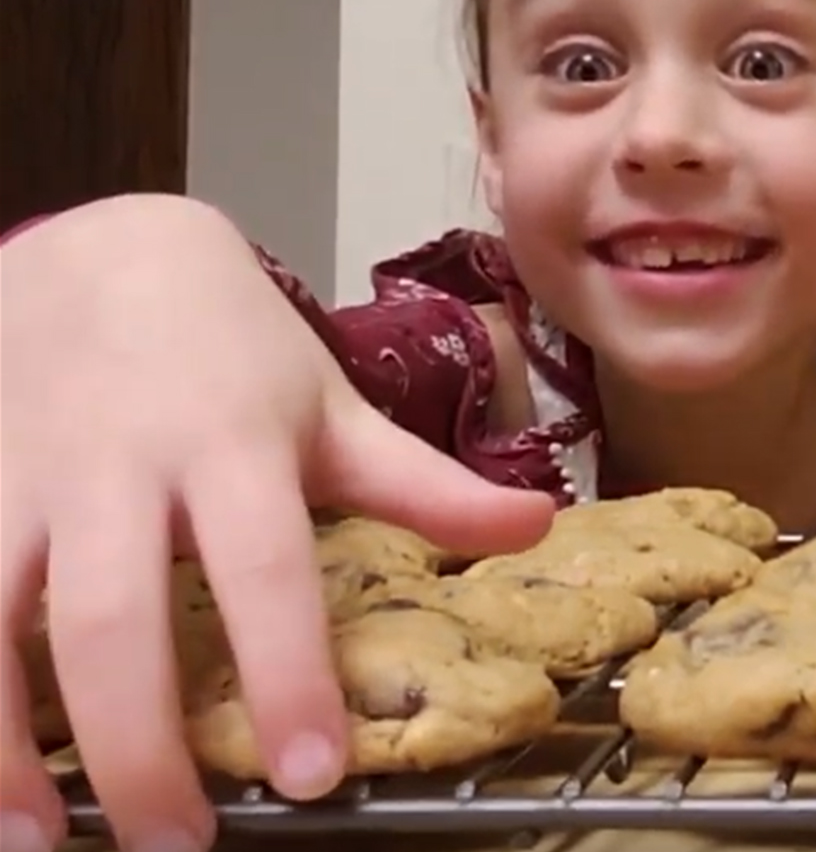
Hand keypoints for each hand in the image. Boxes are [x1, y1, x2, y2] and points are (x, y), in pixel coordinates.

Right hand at [0, 195, 555, 851]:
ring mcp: (16, 476)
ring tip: (37, 838)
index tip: (310, 774)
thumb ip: (421, 484)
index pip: (266, 570)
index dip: (287, 672)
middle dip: (139, 743)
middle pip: (115, 618)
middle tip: (178, 844)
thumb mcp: (330, 406)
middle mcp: (118, 465)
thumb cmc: (229, 349)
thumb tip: (537, 525)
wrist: (94, 250)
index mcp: (231, 445)